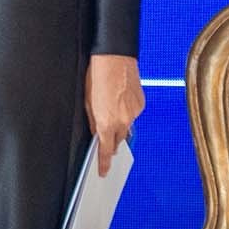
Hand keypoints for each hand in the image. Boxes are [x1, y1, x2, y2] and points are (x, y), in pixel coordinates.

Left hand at [86, 53, 144, 176]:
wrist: (115, 57)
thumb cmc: (97, 75)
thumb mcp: (87, 100)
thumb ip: (93, 120)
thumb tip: (96, 132)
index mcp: (106, 121)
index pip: (106, 150)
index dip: (104, 162)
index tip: (103, 171)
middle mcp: (123, 120)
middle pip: (118, 139)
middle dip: (112, 140)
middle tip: (106, 137)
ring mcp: (134, 112)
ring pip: (126, 126)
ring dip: (119, 124)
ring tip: (111, 109)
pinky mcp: (141, 104)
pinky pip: (133, 114)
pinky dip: (126, 112)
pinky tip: (119, 101)